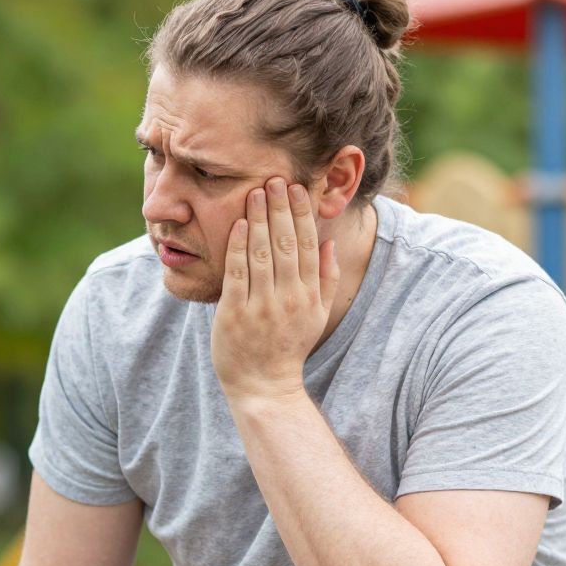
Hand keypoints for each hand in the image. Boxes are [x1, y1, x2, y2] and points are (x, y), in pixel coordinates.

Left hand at [210, 177, 338, 404]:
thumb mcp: (317, 315)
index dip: (303, 215)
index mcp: (309, 296)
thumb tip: (330, 243)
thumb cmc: (289, 346)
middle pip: (286, 244)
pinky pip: (237, 273)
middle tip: (275, 180)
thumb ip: (327, 279)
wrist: (264, 385)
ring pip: (261, 253)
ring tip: (256, 193)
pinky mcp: (234, 313)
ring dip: (258, 220)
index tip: (297, 190)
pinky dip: (237, 246)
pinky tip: (236, 224)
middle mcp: (288, 298)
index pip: (309, 246)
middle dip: (281, 209)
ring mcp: (261, 306)